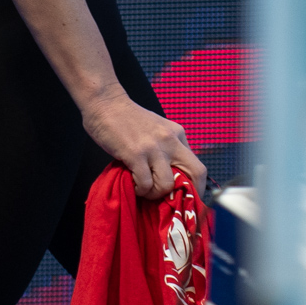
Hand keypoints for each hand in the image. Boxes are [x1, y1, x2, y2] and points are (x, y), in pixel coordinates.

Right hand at [81, 84, 205, 199]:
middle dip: (187, 194)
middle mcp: (171, 140)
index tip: (186, 198)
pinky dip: (140, 190)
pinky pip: (145, 183)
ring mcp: (154, 147)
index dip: (197, 187)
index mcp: (178, 134)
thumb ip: (167, 147)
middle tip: (171, 201)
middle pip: (196, 173)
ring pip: (167, 184)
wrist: (106, 103)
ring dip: (155, 193)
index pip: (199, 166)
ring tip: (144, 189)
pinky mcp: (135, 153)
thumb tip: (171, 175)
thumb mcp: (157, 129)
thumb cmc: (128, 118)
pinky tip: (133, 184)